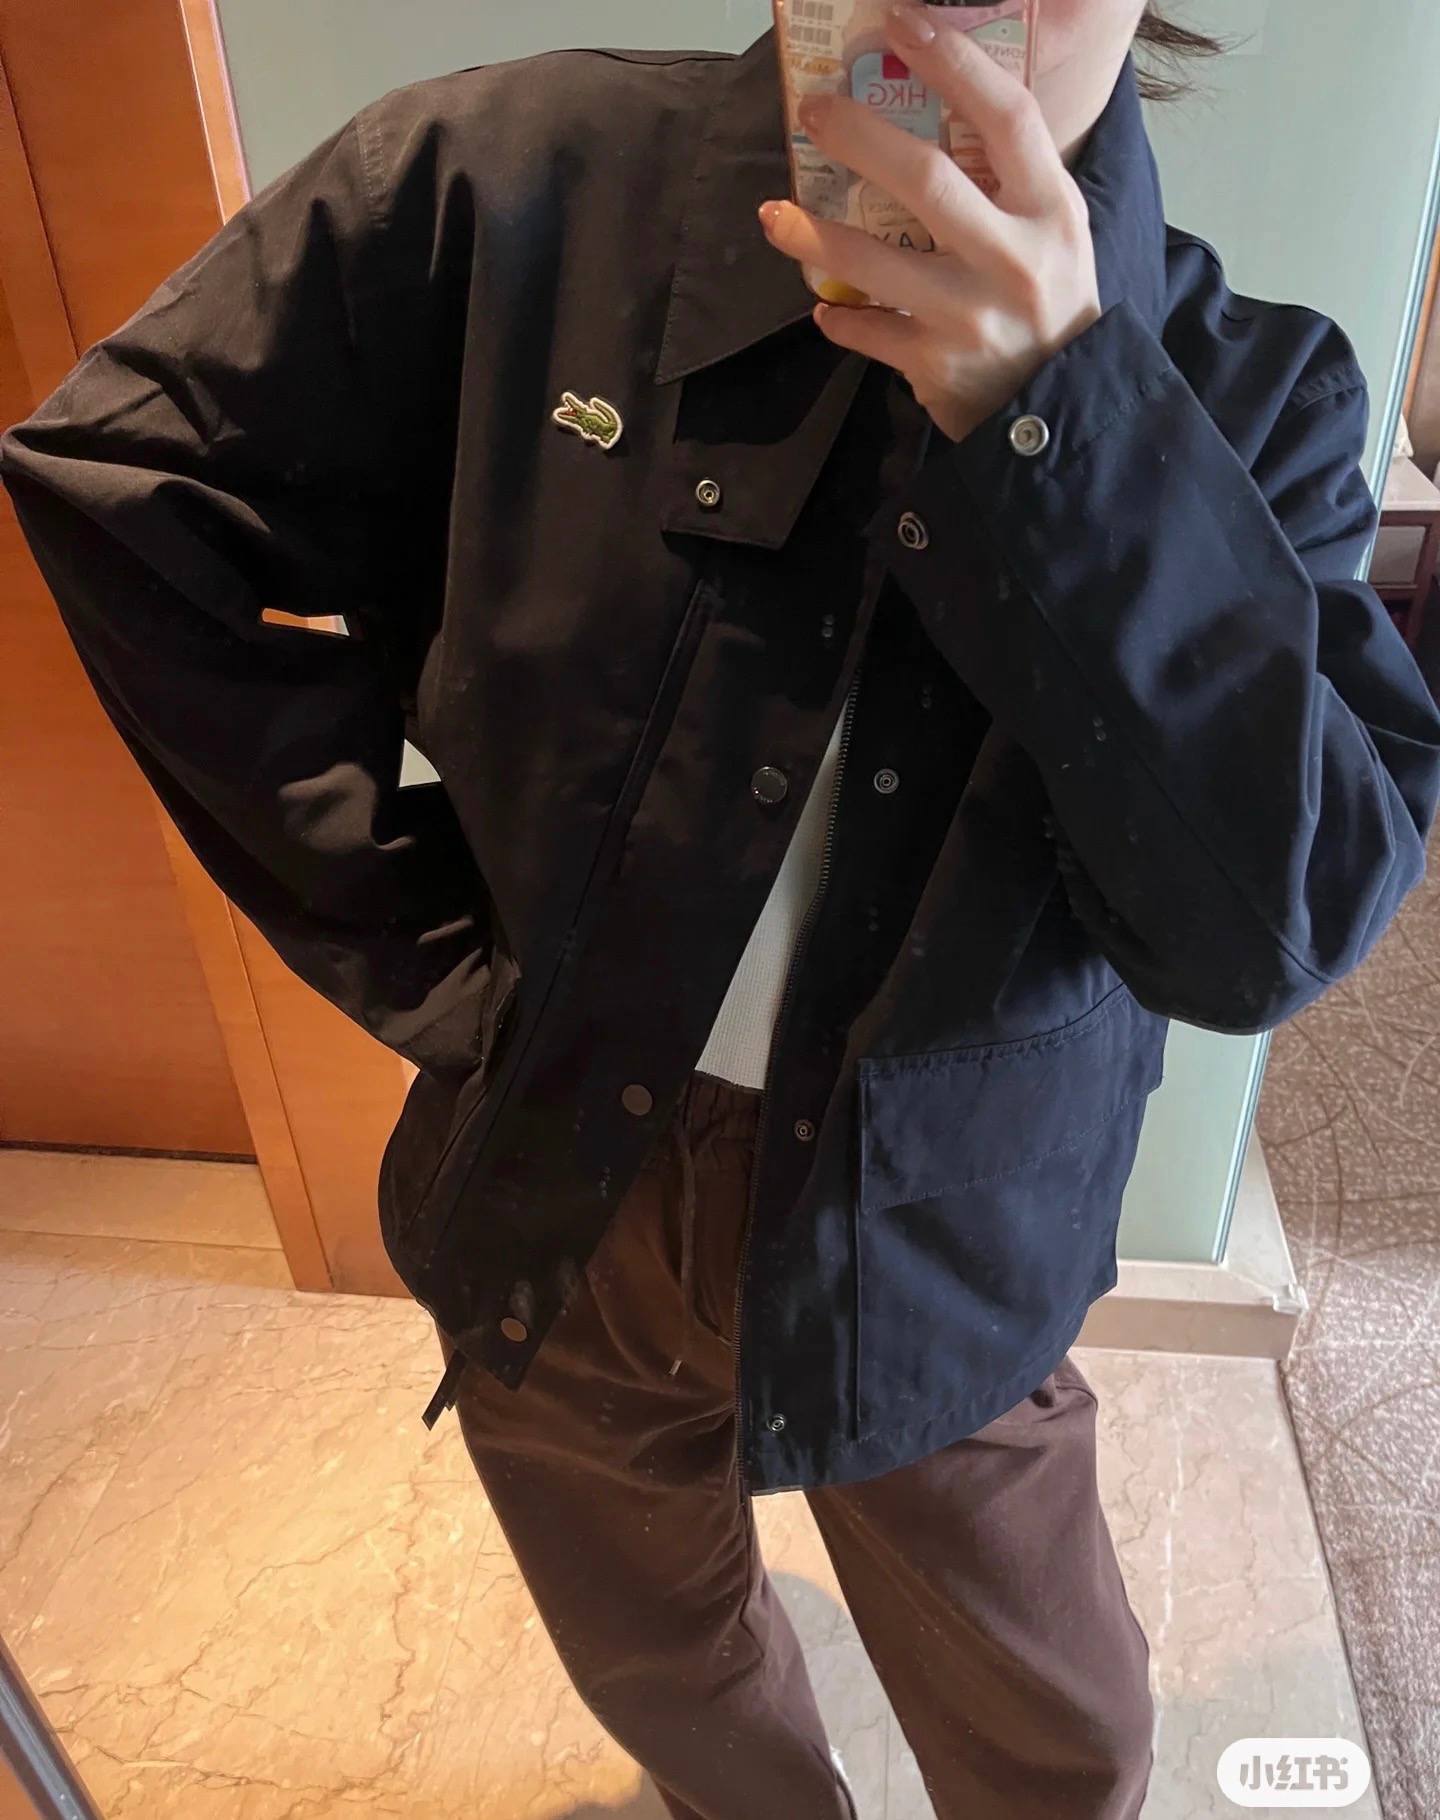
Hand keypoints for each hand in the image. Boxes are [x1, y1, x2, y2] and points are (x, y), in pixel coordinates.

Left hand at [760, 3, 1100, 442]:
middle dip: (860, 138)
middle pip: (927, 180)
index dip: (955, 63)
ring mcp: (971, 316)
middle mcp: (1014, 258)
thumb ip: (1011, 178)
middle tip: (815, 110)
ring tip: (775, 215)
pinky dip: (840, 317)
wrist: (1058, 412)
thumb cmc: (1049, 305)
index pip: (1008, 117)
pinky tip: (827, 306)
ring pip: (876, 264)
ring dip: (815, 237)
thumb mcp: (1055, 232)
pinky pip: (868, 330)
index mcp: (1051, 210)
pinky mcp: (937, 365)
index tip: (902, 23)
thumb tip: (940, 107)